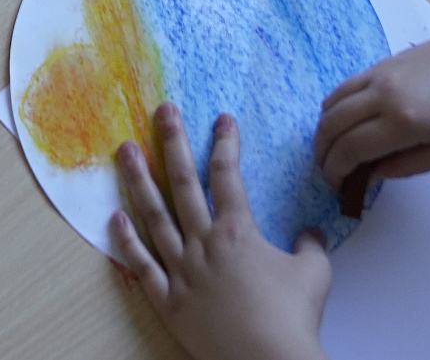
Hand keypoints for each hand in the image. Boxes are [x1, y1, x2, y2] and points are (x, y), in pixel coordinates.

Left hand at [111, 105, 332, 359]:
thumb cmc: (293, 318)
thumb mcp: (314, 274)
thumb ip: (311, 247)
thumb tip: (312, 234)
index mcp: (238, 232)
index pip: (228, 176)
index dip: (226, 144)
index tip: (222, 119)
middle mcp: (204, 244)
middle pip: (182, 183)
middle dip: (172, 142)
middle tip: (162, 111)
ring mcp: (181, 271)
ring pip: (154, 217)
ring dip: (138, 180)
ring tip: (125, 150)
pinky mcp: (168, 301)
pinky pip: (142, 265)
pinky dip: (127, 241)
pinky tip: (115, 217)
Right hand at [313, 28, 429, 208]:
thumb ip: (408, 165)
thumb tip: (373, 173)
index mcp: (403, 121)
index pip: (350, 148)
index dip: (336, 170)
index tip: (337, 186)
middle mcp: (384, 92)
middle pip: (332, 122)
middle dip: (324, 151)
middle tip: (330, 170)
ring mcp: (383, 71)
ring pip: (334, 99)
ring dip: (327, 126)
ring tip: (336, 146)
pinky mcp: (388, 59)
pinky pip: (350, 84)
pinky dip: (340, 104)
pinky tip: (353, 119)